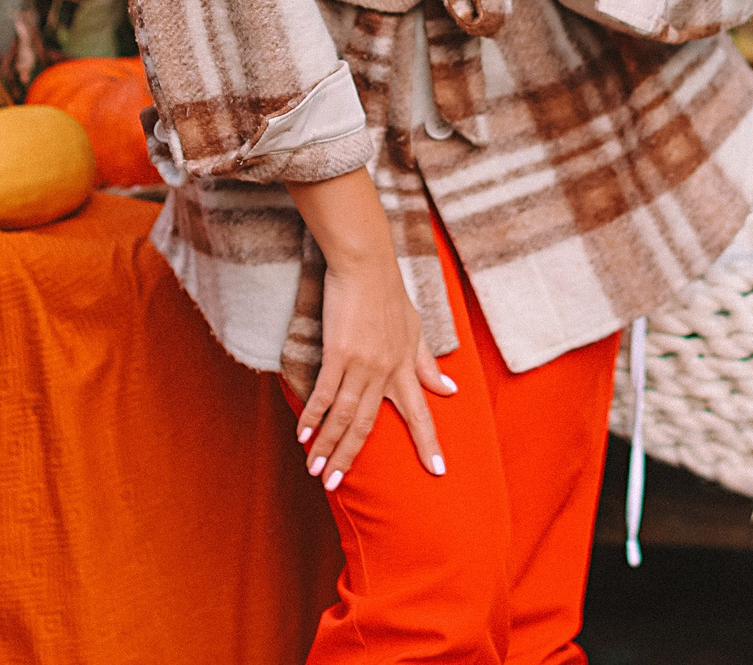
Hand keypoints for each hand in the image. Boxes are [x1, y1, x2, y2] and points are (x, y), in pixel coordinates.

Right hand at [294, 254, 453, 492]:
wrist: (366, 264)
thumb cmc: (389, 295)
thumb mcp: (415, 330)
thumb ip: (428, 365)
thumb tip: (449, 391)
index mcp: (406, 367)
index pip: (421, 412)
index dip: (428, 443)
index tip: (438, 472)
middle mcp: (387, 370)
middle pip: (369, 425)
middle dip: (352, 457)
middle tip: (335, 487)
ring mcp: (362, 363)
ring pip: (345, 415)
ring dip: (328, 446)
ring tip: (316, 472)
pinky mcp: (339, 351)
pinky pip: (325, 392)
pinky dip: (314, 415)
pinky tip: (303, 434)